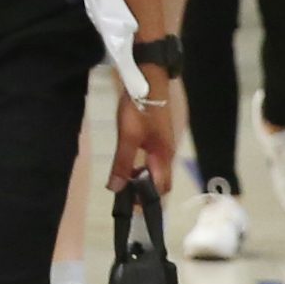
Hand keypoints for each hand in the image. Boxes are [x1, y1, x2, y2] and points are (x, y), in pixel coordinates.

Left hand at [114, 76, 181, 193]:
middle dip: (145, 189)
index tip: (129, 204)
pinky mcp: (158, 135)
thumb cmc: (140, 108)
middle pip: (161, 180)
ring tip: (123, 177)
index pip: (161, 188)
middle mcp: (168, 153)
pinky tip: (128, 160)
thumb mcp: (128, 137)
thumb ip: (123, 163)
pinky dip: (141, 164)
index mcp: (164, 156)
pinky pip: (153, 157)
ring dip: (142, 176)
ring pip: (156, 168)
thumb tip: (116, 189)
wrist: (150, 79)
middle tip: (124, 191)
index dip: (147, 199)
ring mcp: (164, 143)